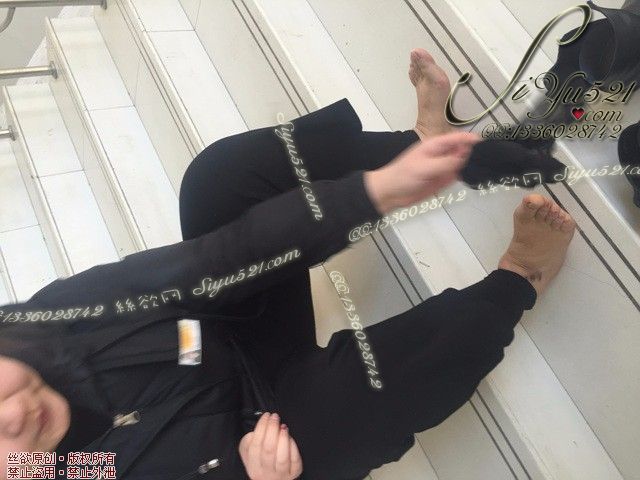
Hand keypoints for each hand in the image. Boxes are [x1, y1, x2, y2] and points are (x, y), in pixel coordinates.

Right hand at [239, 412, 302, 479]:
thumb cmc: (261, 462)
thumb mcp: (249, 455)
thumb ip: (248, 443)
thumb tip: (258, 430)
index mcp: (253, 466)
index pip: (254, 445)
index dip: (261, 428)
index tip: (266, 416)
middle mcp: (266, 473)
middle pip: (268, 450)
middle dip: (272, 429)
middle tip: (275, 417)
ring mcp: (280, 474)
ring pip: (282, 458)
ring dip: (283, 439)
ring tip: (283, 427)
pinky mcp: (294, 473)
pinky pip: (295, 461)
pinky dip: (293, 448)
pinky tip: (290, 438)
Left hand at [364, 131, 479, 213]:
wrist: (391, 193)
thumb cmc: (402, 175)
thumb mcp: (424, 168)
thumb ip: (445, 163)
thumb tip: (464, 158)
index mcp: (436, 145)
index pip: (458, 138)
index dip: (472, 139)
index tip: (485, 145)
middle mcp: (443, 153)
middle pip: (464, 149)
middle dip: (476, 153)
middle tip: (489, 160)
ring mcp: (444, 166)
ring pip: (464, 162)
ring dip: (474, 164)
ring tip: (487, 169)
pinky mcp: (444, 178)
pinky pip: (460, 174)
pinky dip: (468, 175)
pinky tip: (477, 177)